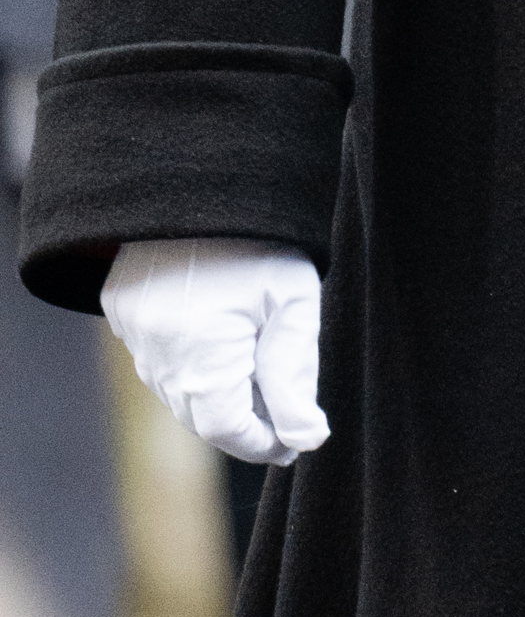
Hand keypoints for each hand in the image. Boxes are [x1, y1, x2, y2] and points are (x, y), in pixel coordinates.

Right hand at [100, 238, 328, 466]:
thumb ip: (296, 375)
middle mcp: (156, 357)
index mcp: (199, 359)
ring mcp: (134, 336)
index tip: (296, 439)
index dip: (266, 441)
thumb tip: (307, 439)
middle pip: (202, 416)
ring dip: (219, 393)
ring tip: (260, 364)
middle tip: (287, 406)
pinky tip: (226, 336)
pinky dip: (194, 364)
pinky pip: (160, 360)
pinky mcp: (124, 314)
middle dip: (246, 419)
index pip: (230, 431)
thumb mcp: (292, 301)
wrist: (197, 175)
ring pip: (179, 391)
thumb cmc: (257, 238)